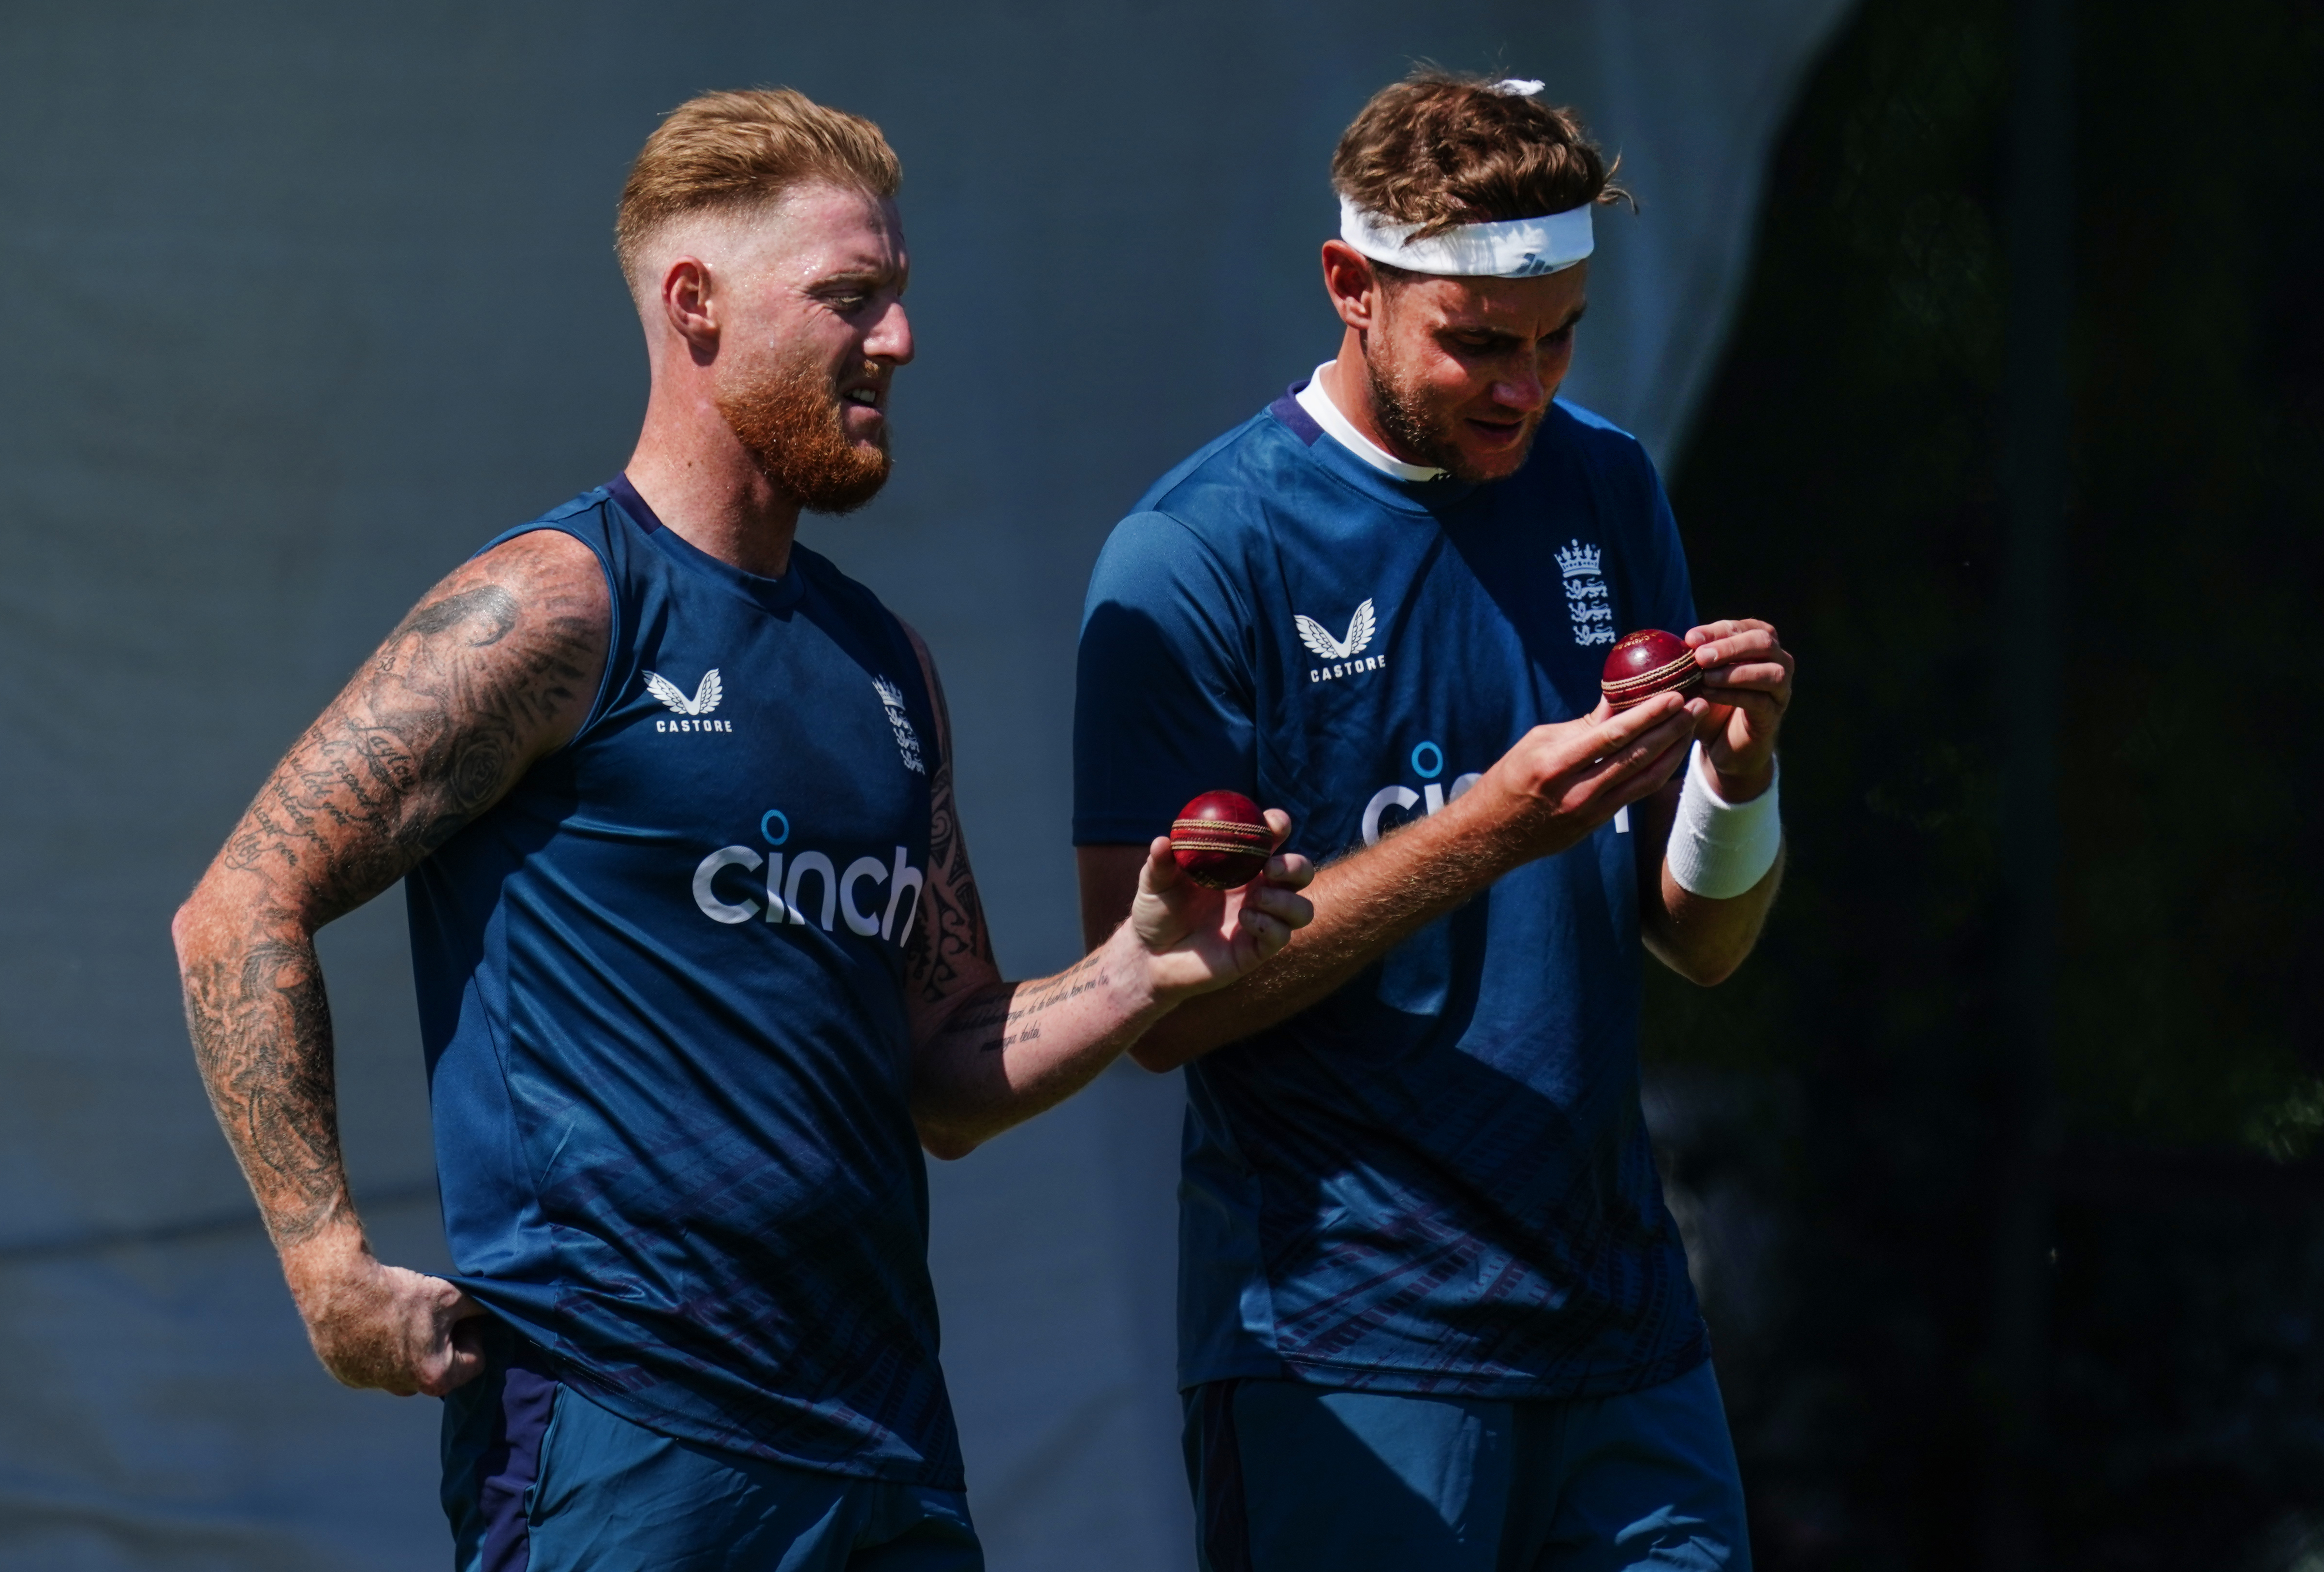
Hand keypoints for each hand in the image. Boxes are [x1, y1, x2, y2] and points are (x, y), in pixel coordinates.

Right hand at [284, 1234, 486, 1396]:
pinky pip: (375, 1365)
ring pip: (406, 1367)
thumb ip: (479, 1307)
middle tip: (428, 1314)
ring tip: (399, 1315)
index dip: (470, 1335)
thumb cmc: (398, 1293)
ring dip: (410, 1346)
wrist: (339, 1287)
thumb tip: (495, 1308)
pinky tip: (374, 1323)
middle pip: (438, 1367)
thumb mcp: (450, 1295)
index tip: (455, 1316)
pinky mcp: (347, 1376)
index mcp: (434, 1377)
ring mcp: (372, 1385)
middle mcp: (403, 1389)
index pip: (473, 1362)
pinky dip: (380, 1348)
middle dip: (440, 1343)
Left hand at [1125, 810, 1314, 1002]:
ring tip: (1255, 900)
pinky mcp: (1256, 950)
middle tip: (1269, 867)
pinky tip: (1244, 920)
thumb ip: (1160, 863)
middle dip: (1295, 865)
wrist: (1150, 956)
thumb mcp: (1155, 883)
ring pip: (1302, 910)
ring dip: (1286, 901)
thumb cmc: (1156, 912)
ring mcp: (1261, 921)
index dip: (1279, 826)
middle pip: (1301, 872)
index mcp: (1240, 866)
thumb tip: (1163, 841)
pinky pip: (1282, 936)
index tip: (1273, 824)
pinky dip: (1269, 925)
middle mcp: (1258, 891)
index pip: (1272, 840)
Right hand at [1457, 689, 1704, 865]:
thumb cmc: (1509, 779)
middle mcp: (1576, 792)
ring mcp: (1589, 812)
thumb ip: (1582, 725)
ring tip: (1693, 724)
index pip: (1612, 736)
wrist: (1491, 836)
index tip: (1674, 695)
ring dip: (1674, 750)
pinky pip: (1636, 793)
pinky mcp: (1597, 824)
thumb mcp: (1537, 742)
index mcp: (1555, 765)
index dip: (1647, 715)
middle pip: (1636, 757)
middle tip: (1699, 704)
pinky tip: (1673, 752)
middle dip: (1671, 728)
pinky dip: (1658, 771)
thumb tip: (1619, 698)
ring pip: (1644, 778)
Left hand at [1686, 619, 1793, 799]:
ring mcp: (1780, 688)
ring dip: (1734, 672)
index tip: (1689, 639)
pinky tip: (1709, 695)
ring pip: (1770, 672)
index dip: (1717, 631)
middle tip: (1700, 657)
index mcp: (1759, 643)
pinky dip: (1733, 695)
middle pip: (1763, 642)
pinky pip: (1759, 701)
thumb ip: (1694, 658)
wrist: (1722, 743)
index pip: (1743, 627)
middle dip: (1730, 648)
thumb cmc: (1709, 701)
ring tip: (1705, 678)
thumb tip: (1678, 641)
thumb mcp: (1699, 676)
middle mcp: (1778, 661)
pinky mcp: (1773, 714)